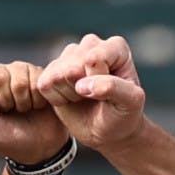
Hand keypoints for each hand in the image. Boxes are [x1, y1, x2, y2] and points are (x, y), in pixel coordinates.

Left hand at [0, 61, 69, 162]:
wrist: (40, 147)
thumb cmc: (11, 139)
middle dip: (7, 101)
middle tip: (12, 111)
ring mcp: (20, 72)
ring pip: (19, 79)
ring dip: (24, 101)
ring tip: (25, 108)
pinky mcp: (39, 74)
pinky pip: (38, 80)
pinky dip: (38, 99)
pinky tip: (36, 104)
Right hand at [37, 34, 146, 149]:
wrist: (108, 130)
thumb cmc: (122, 114)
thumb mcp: (130, 103)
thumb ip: (113, 88)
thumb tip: (81, 84)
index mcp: (116, 47)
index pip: (94, 59)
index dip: (98, 82)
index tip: (110, 93)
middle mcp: (91, 44)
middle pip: (73, 66)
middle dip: (82, 89)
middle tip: (95, 98)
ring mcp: (70, 54)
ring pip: (57, 74)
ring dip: (70, 94)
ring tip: (84, 98)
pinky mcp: (52, 69)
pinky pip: (44, 84)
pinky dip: (57, 99)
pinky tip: (71, 99)